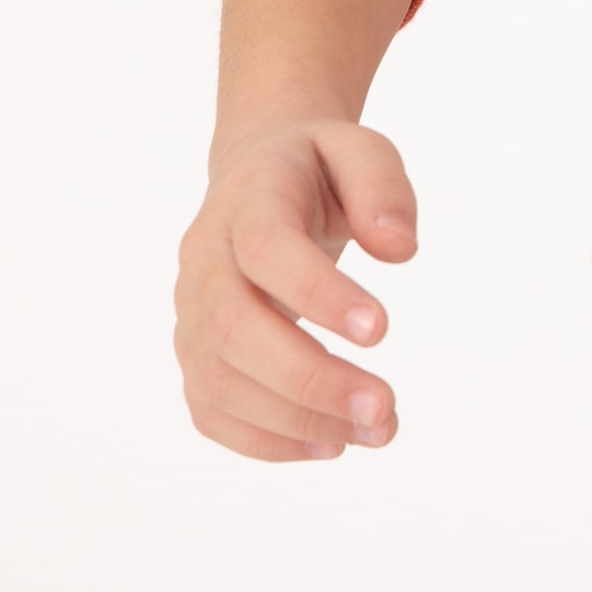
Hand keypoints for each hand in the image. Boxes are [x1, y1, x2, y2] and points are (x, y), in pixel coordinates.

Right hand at [175, 119, 418, 460]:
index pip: (267, 250)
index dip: (318, 294)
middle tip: (384, 406)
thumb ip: (383, 187)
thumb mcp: (358, 148)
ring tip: (376, 430)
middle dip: (311, 378)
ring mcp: (192, 313)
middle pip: (236, 329)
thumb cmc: (316, 169)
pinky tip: (331, 443)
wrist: (257, 177)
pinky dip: (267, 441)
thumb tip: (399, 249)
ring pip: (221, 381)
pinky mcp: (196, 356)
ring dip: (298, 420)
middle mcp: (205, 260)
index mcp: (247, 200)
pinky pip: (212, 411)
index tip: (382, 330)